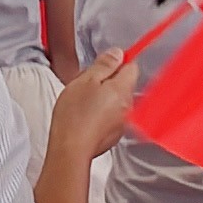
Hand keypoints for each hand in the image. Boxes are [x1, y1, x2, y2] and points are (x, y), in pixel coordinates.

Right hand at [50, 48, 141, 163]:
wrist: (70, 149)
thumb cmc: (75, 116)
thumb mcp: (86, 80)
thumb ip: (104, 64)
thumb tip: (117, 54)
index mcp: (123, 90)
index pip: (131, 66)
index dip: (116, 62)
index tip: (103, 64)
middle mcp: (127, 106)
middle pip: (122, 84)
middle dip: (106, 81)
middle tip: (85, 85)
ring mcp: (121, 122)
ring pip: (115, 100)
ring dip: (102, 98)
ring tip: (82, 102)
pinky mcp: (113, 135)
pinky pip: (110, 116)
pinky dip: (100, 114)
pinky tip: (84, 117)